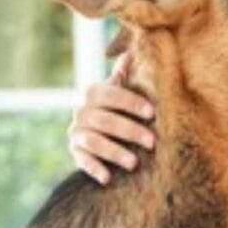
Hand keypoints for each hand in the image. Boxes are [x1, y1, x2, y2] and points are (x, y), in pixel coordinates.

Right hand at [68, 53, 156, 184]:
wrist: (95, 128)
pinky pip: (82, 160)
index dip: (131, 103)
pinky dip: (94, 168)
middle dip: (130, 131)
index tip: (152, 113)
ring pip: (94, 141)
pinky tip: (108, 178)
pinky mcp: (75, 152)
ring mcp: (76, 132)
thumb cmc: (116, 107)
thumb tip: (135, 49)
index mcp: (93, 93)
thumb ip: (125, 74)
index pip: (111, 95)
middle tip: (152, 142)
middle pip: (105, 121)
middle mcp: (81, 112)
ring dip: (114, 152)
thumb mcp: (120, 89)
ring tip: (135, 163)